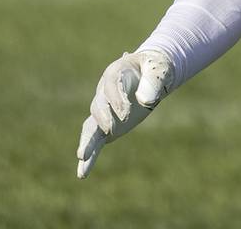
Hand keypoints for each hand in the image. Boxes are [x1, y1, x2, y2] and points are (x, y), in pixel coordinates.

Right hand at [76, 50, 174, 178]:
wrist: (149, 73)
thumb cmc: (155, 67)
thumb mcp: (159, 68)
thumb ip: (153, 82)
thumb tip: (145, 102)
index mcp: (115, 73)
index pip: (111, 85)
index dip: (117, 100)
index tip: (126, 113)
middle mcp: (104, 92)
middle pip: (98, 106)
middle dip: (104, 118)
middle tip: (111, 129)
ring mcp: (103, 111)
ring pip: (91, 127)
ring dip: (87, 142)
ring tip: (82, 157)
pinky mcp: (106, 127)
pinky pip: (95, 141)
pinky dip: (89, 157)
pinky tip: (82, 174)